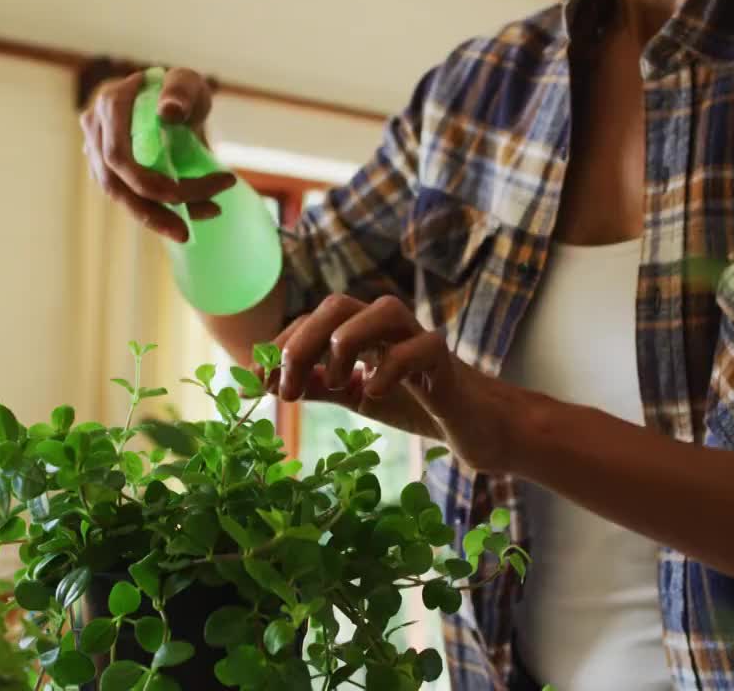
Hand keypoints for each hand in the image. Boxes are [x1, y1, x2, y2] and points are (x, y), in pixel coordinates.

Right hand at [79, 68, 237, 241]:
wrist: (175, 104)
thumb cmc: (181, 91)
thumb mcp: (188, 82)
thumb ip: (181, 90)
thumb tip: (168, 112)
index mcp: (110, 104)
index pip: (117, 154)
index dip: (143, 179)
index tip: (179, 192)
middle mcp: (96, 130)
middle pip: (114, 183)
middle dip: (152, 211)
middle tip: (186, 233)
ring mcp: (97, 152)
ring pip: (119, 197)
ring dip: (154, 220)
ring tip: (187, 232)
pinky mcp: (109, 172)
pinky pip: (128, 199)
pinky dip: (157, 213)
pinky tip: (188, 218)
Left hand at [267, 294, 531, 473]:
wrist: (474, 427)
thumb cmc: (417, 404)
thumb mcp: (357, 395)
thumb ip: (320, 384)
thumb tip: (270, 382)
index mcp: (363, 331)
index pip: (313, 320)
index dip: (281, 347)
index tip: (259, 384)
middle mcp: (389, 327)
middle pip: (339, 305)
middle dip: (302, 342)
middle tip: (284, 388)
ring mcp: (419, 338)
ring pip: (384, 309)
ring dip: (347, 341)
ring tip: (337, 383)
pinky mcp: (445, 362)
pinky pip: (420, 347)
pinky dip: (390, 368)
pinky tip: (374, 395)